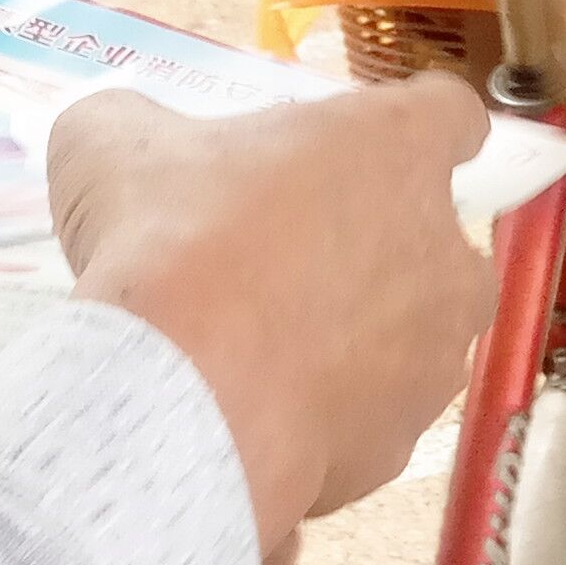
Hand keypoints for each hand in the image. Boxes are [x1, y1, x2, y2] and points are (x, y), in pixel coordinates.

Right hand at [49, 77, 492, 564]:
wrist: (180, 404)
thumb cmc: (167, 242)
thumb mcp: (114, 145)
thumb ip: (139, 128)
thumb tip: (125, 136)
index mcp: (399, 149)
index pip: (451, 116)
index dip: (411, 130)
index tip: (366, 151)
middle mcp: (448, 254)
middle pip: (438, 242)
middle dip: (379, 251)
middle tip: (287, 262)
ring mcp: (435, 361)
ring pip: (410, 342)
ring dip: (354, 342)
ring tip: (259, 354)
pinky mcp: (401, 448)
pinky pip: (364, 422)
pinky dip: (321, 420)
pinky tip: (250, 417)